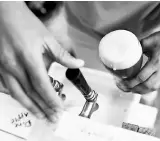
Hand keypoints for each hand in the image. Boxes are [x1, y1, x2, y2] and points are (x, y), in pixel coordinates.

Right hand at [0, 3, 83, 121]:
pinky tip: (27, 104)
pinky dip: (20, 98)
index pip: (42, 85)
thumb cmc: (25, 23)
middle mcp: (15, 66)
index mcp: (29, 58)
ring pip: (18, 94)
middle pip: (31, 93)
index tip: (60, 109)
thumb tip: (78, 65)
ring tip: (42, 117)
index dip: (51, 99)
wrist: (2, 13)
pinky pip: (9, 88)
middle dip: (43, 108)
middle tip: (53, 119)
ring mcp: (4, 68)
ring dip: (31, 107)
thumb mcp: (47, 38)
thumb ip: (63, 55)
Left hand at [117, 30, 159, 93]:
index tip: (121, 82)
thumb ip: (136, 49)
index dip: (130, 82)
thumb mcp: (146, 41)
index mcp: (156, 62)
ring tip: (130, 89)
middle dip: (134, 89)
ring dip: (140, 91)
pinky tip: (140, 87)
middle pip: (147, 86)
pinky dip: (147, 89)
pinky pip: (157, 85)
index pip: (141, 77)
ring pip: (153, 88)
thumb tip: (124, 54)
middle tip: (123, 87)